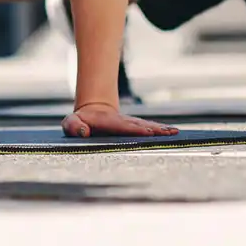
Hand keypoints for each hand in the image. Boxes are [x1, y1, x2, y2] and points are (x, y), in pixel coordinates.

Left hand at [63, 102, 178, 137]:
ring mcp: (131, 124)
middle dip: (154, 130)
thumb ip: (73, 126)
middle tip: (169, 133)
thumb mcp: (71, 123)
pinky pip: (150, 128)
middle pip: (141, 126)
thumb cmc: (79, 122)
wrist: (91, 112)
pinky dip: (161, 130)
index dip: (135, 129)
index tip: (148, 131)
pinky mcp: (135, 127)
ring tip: (174, 132)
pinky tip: (173, 132)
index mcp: (110, 123)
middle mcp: (123, 123)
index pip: (124, 127)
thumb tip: (83, 131)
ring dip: (161, 130)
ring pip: (148, 126)